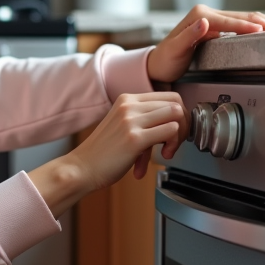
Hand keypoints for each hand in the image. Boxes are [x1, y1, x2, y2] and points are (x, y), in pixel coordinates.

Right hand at [28, 92, 185, 217]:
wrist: (82, 168)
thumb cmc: (103, 152)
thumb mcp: (122, 124)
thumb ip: (144, 118)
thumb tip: (174, 121)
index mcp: (127, 99)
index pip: (169, 96)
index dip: (179, 114)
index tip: (175, 131)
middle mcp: (129, 105)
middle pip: (176, 103)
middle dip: (183, 124)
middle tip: (174, 142)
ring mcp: (131, 120)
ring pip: (176, 114)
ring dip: (179, 135)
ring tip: (167, 150)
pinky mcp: (135, 138)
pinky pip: (170, 131)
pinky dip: (173, 144)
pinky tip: (161, 156)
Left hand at [146, 5, 264, 83]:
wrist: (158, 64)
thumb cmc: (166, 60)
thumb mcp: (175, 49)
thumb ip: (189, 36)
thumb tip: (204, 22)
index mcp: (199, 15)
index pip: (229, 20)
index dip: (247, 26)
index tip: (264, 31)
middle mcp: (207, 13)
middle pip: (243, 16)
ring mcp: (214, 19)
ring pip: (246, 19)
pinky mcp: (218, 28)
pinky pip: (242, 25)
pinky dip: (259, 27)